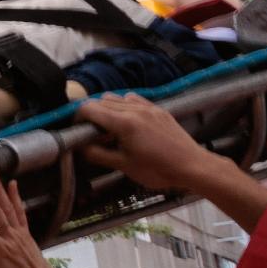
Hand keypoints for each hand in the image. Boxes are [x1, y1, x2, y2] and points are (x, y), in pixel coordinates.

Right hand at [71, 96, 263, 219]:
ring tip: (109, 128)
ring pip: (117, 97)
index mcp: (123, 123)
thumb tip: (80, 148)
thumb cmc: (158, 170)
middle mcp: (134, 109)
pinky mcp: (158, 109)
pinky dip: (124, 105)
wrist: (192, 166)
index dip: (77, 117)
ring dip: (107, 108)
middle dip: (91, 113)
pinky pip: (134, 99)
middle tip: (90, 133)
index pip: (90, 109)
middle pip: (101, 101)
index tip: (75, 129)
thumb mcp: (124, 166)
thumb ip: (99, 154)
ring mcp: (148, 106)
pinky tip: (127, 121)